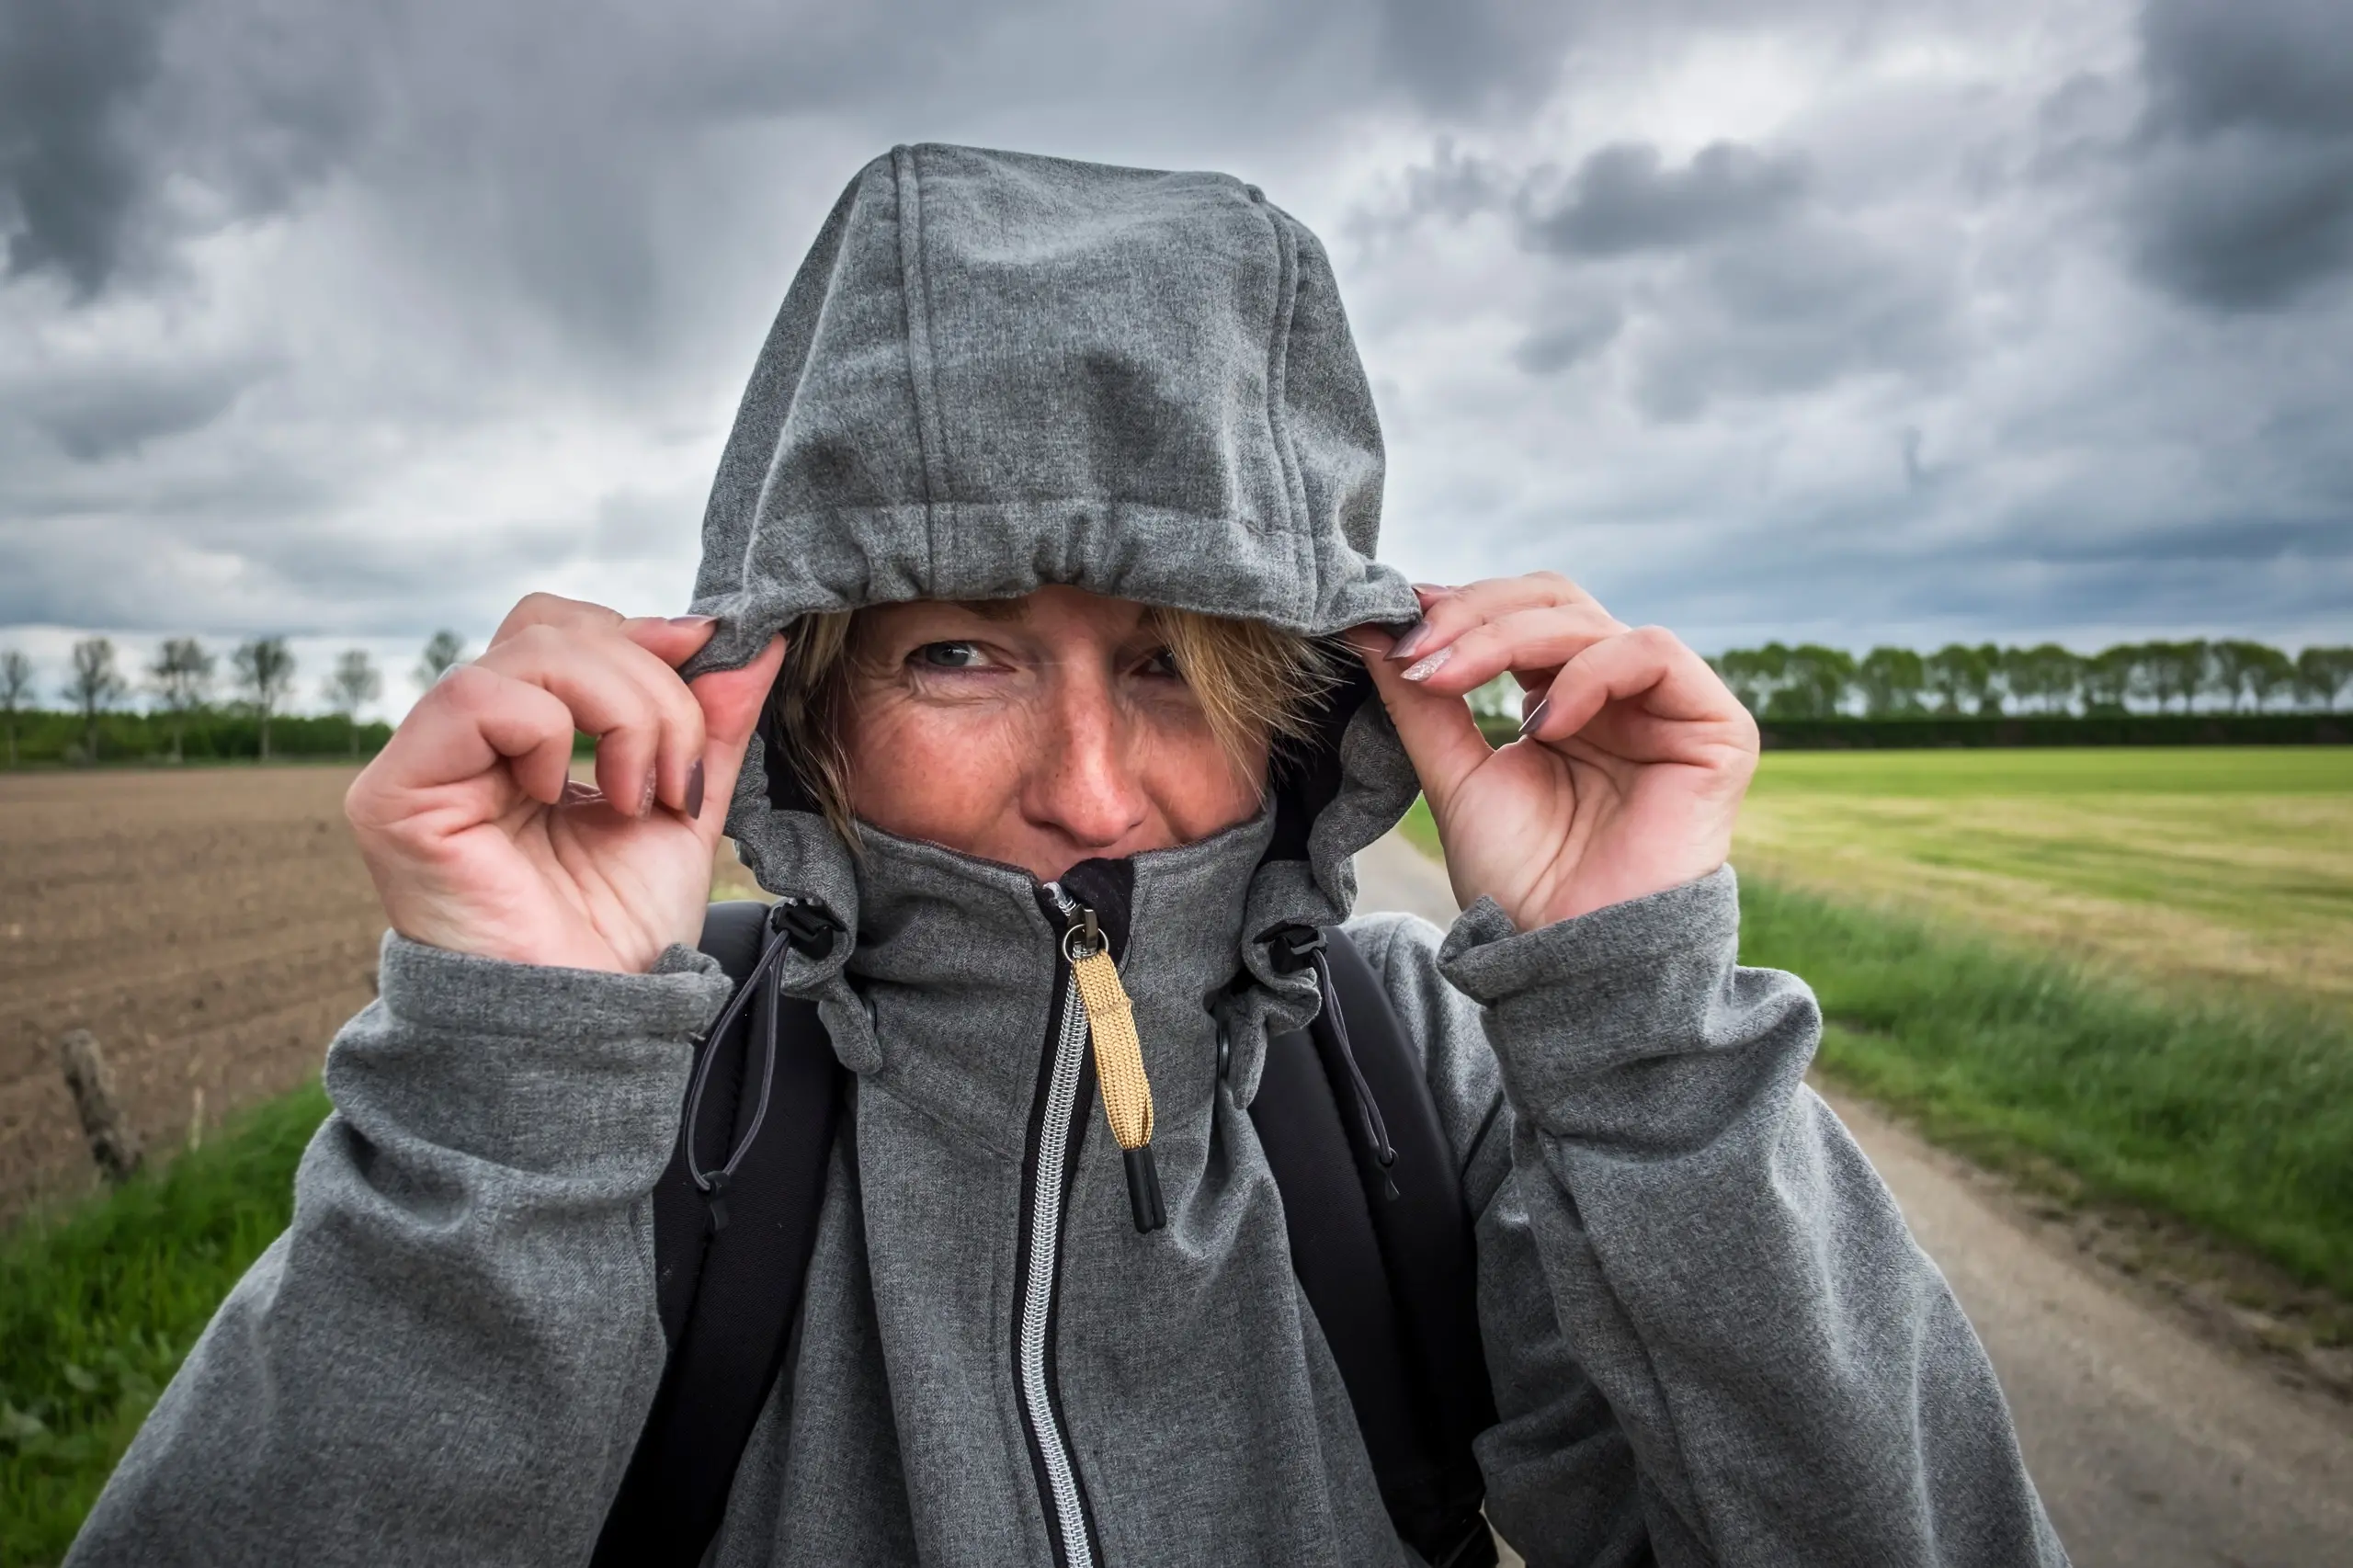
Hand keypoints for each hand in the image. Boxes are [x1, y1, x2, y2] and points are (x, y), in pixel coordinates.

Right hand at [345, 595, 785, 973]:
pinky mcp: (394, 792)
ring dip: (620, 712)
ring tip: (641, 798)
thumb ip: (711, 723)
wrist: (589, 1022)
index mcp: (526, 738)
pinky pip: (477, 698)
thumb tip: (755, 640)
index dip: (642, 634)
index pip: (568, 631)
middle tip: (678, 773)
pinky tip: (565, 798)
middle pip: (553, 628)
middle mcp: (467, 740)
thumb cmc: (622, 932)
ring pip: (528, 653)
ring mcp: (425, 760)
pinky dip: (551, 733)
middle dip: (647, 684)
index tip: (709, 657)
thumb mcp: (685, 805)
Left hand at [1350, 574, 1757, 930]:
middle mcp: (1616, 692)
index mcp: (1562, 699)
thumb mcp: (1455, 778)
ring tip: (1450, 680)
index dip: (1460, 609)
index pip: (1517, 614)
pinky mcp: (1716, 728)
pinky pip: (1652, 654)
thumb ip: (1421, 702)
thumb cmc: (1521, 882)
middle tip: (1418, 650)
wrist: (1571, 957)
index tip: (1394, 620)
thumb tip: (1367, 626)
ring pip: (1589, 619)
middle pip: (1551, 601)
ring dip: (1508, 638)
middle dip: (1474, 616)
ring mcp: (1667, 706)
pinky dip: (1587, 673)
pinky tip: (1542, 724)